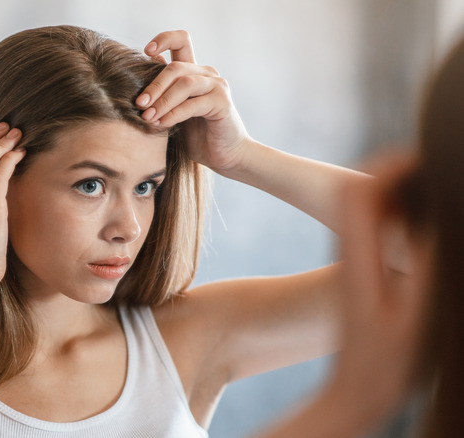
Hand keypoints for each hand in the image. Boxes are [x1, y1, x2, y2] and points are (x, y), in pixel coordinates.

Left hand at [137, 30, 251, 171]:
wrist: (224, 155)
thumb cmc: (196, 135)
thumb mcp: (172, 112)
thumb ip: (160, 96)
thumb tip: (134, 82)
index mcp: (193, 71)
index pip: (181, 41)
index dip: (164, 40)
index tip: (145, 51)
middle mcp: (207, 74)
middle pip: (175, 67)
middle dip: (154, 86)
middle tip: (139, 104)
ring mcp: (217, 86)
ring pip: (184, 84)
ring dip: (162, 101)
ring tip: (148, 117)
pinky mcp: (222, 102)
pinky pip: (193, 104)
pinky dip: (174, 114)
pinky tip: (162, 124)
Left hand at [327, 152, 427, 419]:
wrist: (355, 393)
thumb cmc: (387, 363)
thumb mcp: (415, 318)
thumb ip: (425, 266)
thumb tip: (436, 220)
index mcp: (358, 258)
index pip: (360, 191)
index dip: (390, 166)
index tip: (426, 157)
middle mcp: (351, 252)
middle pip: (362, 191)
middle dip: (398, 171)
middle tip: (440, 169)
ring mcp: (355, 261)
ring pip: (370, 208)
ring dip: (401, 192)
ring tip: (440, 191)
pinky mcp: (363, 272)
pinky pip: (379, 230)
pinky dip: (403, 216)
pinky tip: (429, 226)